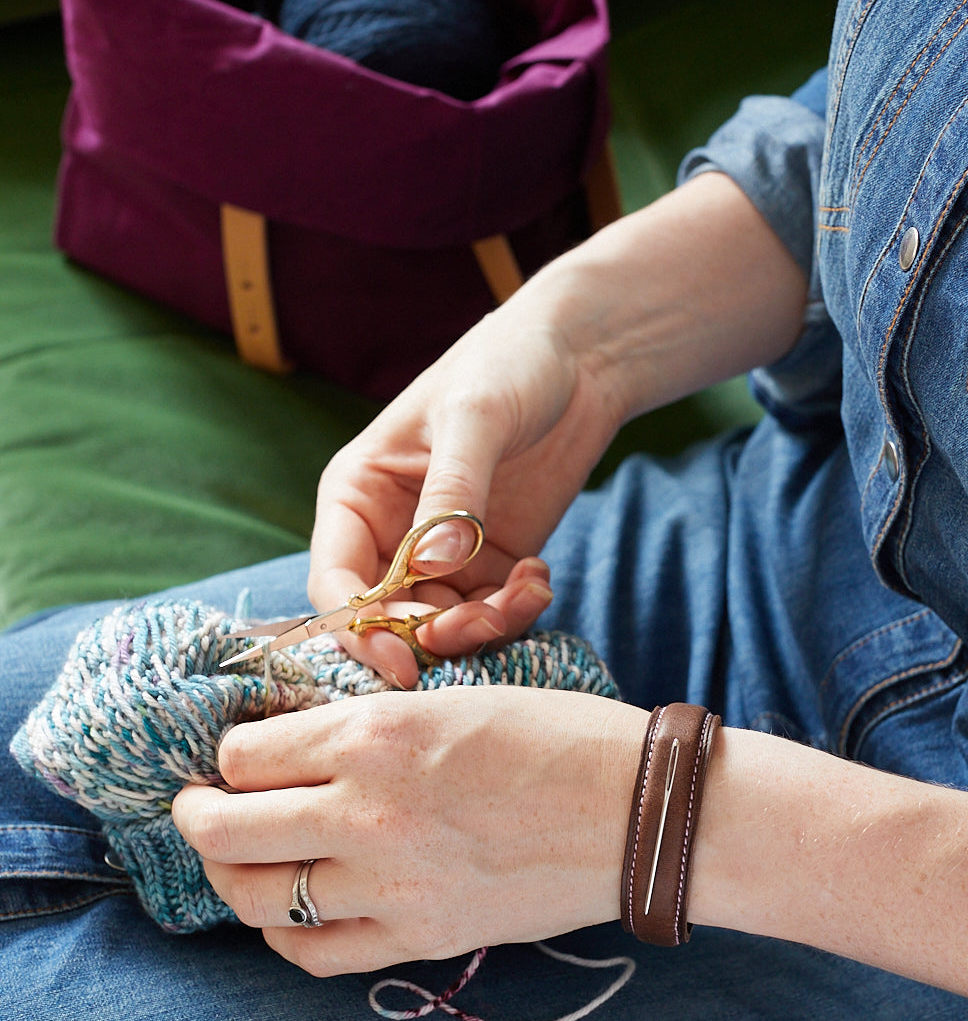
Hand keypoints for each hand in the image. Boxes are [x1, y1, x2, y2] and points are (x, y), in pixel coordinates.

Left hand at [171, 686, 648, 974]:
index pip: (244, 753)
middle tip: (201, 806)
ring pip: (254, 899)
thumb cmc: (557, 736)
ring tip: (239, 860)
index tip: (236, 754)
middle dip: (197, 814)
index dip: (228, 752)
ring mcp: (389, 886)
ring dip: (231, 876)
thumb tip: (290, 745)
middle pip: (223, 829)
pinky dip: (285, 933)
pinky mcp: (419, 937)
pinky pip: (312, 953)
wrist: (640, 812)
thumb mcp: (450, 699)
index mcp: (376, 733)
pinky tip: (294, 911)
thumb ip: (365, 726)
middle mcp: (366, 811)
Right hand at [309, 278, 623, 687]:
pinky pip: (490, 613)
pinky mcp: (490, 562)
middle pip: (385, 619)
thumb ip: (454, 492)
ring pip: (442, 626)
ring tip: (527, 590)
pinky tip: (539, 575)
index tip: (403, 661)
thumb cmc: (507, 366)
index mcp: (356, 494)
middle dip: (432, 636)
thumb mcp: (475, 418)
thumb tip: (431, 565)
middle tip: (484, 625)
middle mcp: (388, 533)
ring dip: (483, 627)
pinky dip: (515, 611)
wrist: (580, 358)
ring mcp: (440, 553)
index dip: (359, 630)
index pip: (335, 581)